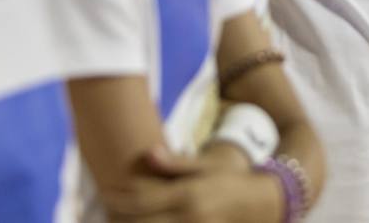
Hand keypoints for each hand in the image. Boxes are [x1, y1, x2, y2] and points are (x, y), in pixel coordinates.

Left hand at [106, 159, 281, 222]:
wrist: (264, 202)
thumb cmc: (233, 180)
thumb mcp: (207, 166)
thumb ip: (175, 163)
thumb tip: (147, 153)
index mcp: (188, 194)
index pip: (141, 201)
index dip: (118, 199)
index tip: (105, 192)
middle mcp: (188, 217)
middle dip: (119, 217)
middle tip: (106, 208)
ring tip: (120, 217)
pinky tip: (144, 222)